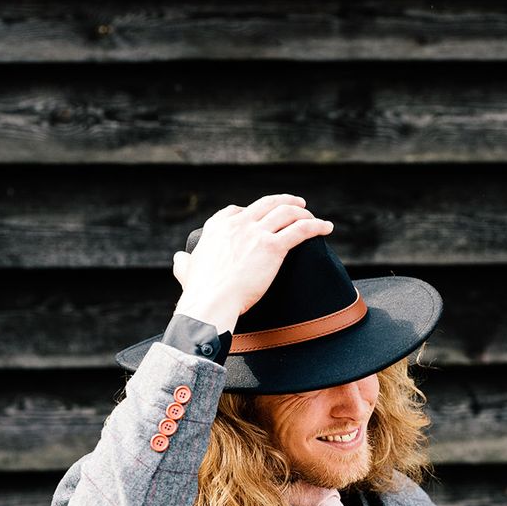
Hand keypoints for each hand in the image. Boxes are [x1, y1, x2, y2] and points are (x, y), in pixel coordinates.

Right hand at [172, 193, 333, 333]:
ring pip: (286, 213)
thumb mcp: (185, 271)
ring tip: (313, 217)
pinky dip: (316, 226)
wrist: (211, 303)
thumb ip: (184, 262)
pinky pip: (300, 230)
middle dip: (284, 202)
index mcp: (217, 228)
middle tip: (298, 205)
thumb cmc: (200, 294)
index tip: (263, 217)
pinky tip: (326, 228)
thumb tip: (180, 258)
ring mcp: (256, 233)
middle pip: (267, 204)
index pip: (238, 210)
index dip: (254, 211)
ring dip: (303, 212)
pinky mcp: (273, 247)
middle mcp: (237, 224)